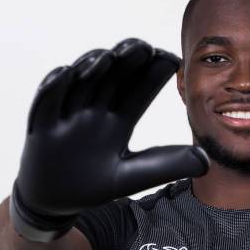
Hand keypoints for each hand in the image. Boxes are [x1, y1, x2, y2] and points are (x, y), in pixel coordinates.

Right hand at [11, 38, 208, 241]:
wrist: (55, 202)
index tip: (171, 59)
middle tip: (143, 46)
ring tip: (109, 57)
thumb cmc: (95, 185)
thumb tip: (206, 159)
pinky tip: (68, 73)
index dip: (152, 75)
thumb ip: (168, 165)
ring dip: (93, 67)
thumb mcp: (134, 175)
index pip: (139, 91)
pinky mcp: (42, 126)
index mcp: (119, 119)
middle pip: (112, 78)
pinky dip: (55, 87)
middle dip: (126, 61)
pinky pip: (47, 101)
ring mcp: (69, 115)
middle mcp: (95, 111)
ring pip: (81, 82)